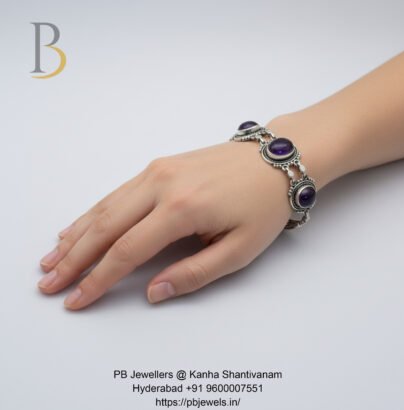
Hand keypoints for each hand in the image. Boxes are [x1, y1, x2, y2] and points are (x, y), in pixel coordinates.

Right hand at [38, 139, 294, 309]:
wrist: (277, 159)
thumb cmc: (263, 205)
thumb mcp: (239, 250)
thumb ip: (194, 273)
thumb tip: (152, 291)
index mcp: (181, 209)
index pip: (127, 251)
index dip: (98, 279)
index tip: (77, 298)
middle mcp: (161, 185)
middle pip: (106, 227)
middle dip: (74, 258)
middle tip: (49, 281)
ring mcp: (158, 170)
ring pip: (106, 206)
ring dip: (77, 233)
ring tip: (54, 256)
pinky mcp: (160, 165)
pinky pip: (119, 191)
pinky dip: (95, 211)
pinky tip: (81, 224)